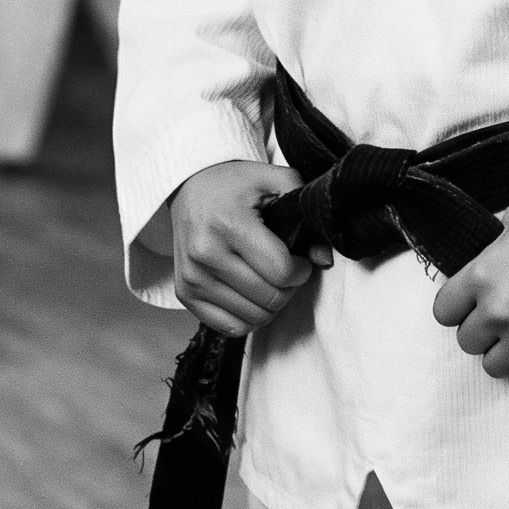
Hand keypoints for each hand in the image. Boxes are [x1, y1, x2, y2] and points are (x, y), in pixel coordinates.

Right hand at [167, 161, 332, 337]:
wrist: (192, 187)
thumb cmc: (237, 184)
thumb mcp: (277, 181)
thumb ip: (306, 217)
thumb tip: (324, 260)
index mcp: (228, 223)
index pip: (281, 271)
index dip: (302, 269)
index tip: (301, 257)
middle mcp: (205, 254)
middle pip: (270, 298)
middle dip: (290, 287)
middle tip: (287, 267)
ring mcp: (192, 278)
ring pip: (254, 318)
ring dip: (272, 303)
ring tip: (269, 277)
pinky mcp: (185, 295)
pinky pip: (231, 327)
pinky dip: (250, 317)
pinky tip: (252, 292)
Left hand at [432, 199, 508, 399]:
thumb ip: (498, 233)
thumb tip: (491, 247)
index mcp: (484, 274)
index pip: (444, 311)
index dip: (460, 310)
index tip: (476, 308)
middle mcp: (497, 310)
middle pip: (467, 342)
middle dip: (486, 332)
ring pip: (492, 367)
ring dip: (508, 355)